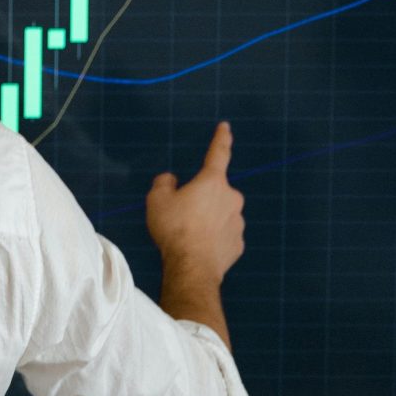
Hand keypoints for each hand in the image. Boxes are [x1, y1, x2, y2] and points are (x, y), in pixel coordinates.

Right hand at [146, 121, 245, 288]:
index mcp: (212, 182)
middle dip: (201, 198)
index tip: (225, 127)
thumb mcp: (157, 200)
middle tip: (182, 214)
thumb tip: (171, 180)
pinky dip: (213, 239)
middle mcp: (231, 198)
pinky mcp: (238, 244)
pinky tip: (198, 248)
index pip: (218, 153)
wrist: (192, 267)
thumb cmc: (174, 229)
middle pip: (215, 191)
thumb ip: (163, 184)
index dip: (221, 139)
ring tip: (188, 235)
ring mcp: (237, 222)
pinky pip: (223, 236)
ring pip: (220, 215)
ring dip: (207, 220)